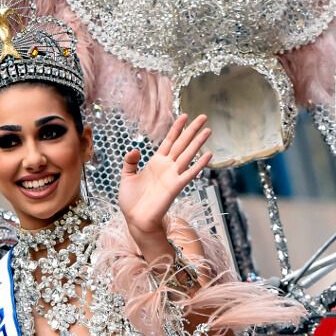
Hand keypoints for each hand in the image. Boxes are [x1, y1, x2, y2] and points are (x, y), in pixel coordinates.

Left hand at [118, 114, 211, 243]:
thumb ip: (130, 161)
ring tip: (208, 130)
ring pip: (188, 155)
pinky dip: (199, 165)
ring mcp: (172, 175)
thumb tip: (136, 149)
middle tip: (204, 117)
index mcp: (156, 162)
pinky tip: (208, 154)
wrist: (135, 219)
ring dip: (198, 142)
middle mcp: (167, 167)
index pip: (169, 141)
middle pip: (182, 144)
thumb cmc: (131, 201)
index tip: (184, 115)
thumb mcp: (126, 176)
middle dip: (192, 130)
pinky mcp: (175, 187)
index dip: (177, 128)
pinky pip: (189, 173)